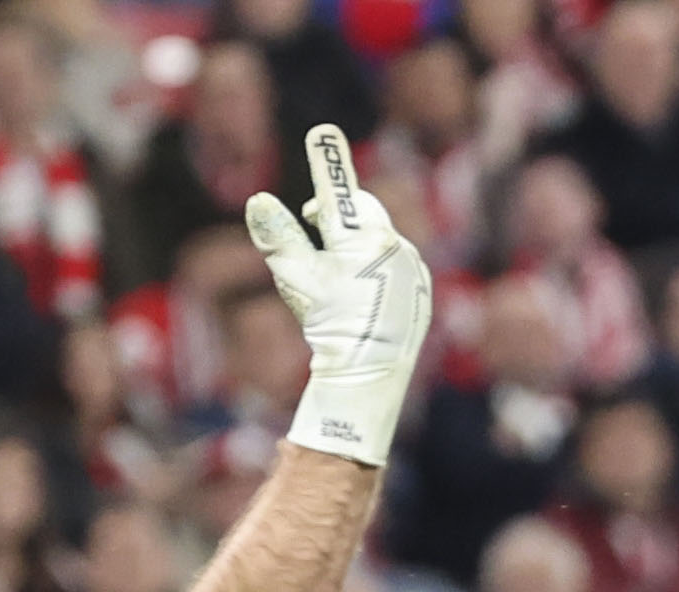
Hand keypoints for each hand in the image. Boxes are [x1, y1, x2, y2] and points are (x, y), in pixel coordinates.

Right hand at [249, 125, 431, 470]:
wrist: (369, 372)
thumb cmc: (328, 322)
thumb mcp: (296, 278)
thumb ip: (279, 235)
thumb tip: (258, 200)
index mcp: (361, 241)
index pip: (336, 193)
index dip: (326, 162)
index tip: (322, 132)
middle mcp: (394, 247)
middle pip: (361, 209)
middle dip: (335, 213)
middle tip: (312, 225)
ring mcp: (412, 267)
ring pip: (379, 235)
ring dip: (357, 240)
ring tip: (340, 274)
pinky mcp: (421, 285)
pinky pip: (397, 260)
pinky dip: (377, 264)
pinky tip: (365, 293)